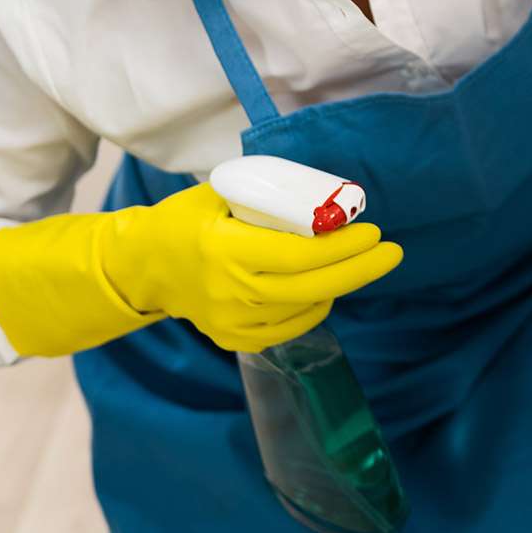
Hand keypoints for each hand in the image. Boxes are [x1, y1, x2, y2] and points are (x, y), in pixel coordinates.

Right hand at [103, 182, 403, 352]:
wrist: (140, 267)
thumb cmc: (183, 220)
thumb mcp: (219, 193)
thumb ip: (268, 196)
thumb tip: (328, 195)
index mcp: (224, 248)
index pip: (299, 254)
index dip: (342, 246)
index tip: (373, 231)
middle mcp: (229, 291)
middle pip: (311, 287)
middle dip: (359, 269)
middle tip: (391, 252)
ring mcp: (231, 321)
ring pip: (304, 309)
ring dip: (340, 285)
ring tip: (357, 262)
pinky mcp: (234, 339)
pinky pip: (289, 328)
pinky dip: (315, 307)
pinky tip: (325, 287)